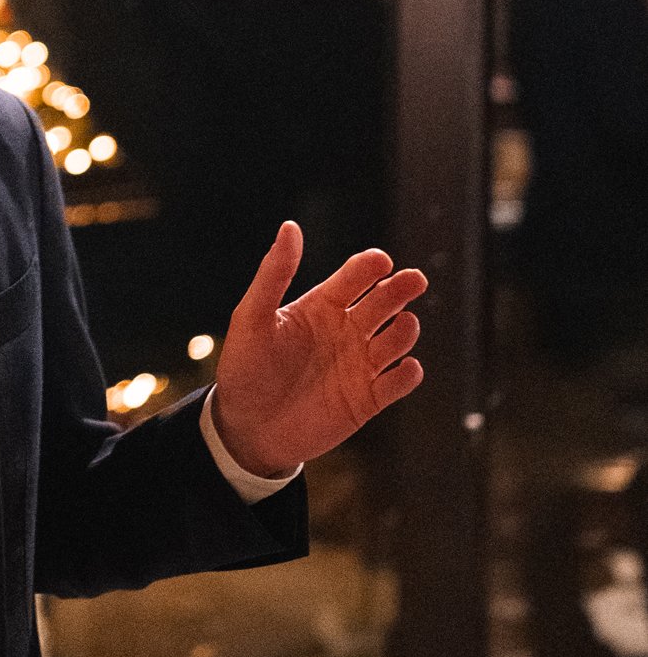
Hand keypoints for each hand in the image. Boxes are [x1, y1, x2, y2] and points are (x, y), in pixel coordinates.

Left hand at [212, 222, 425, 477]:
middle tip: (413, 280)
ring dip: (405, 331)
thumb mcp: (252, 318)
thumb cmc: (244, 369)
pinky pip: (398, 382)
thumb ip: (273, 274)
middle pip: (384, 302)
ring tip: (402, 326)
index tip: (380, 261)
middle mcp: (345, 331)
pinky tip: (404, 368)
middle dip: (400, 289)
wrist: (245, 429)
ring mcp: (359, 365)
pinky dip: (407, 374)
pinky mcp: (368, 400)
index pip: (354, 277)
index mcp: (321, 307)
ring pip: (397, 339)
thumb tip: (290, 227)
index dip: (369, 267)